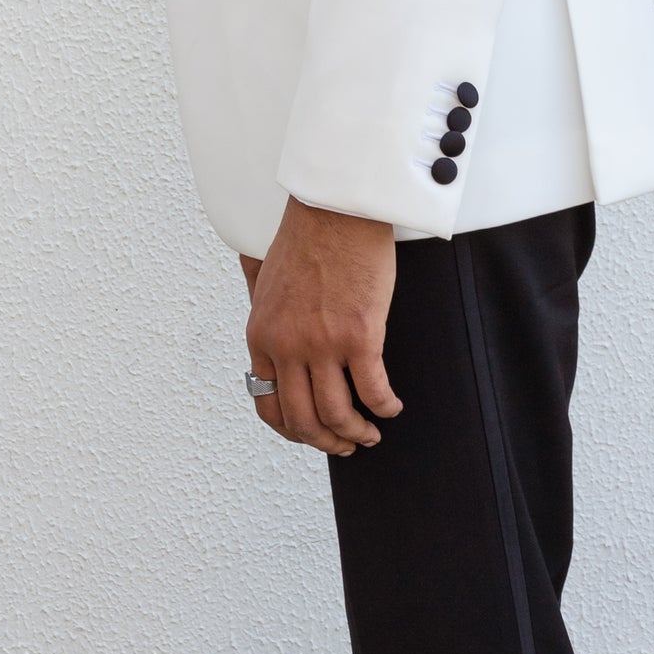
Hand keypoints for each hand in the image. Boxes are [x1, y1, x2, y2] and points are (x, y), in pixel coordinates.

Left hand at [240, 200, 401, 454]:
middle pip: (303, 419)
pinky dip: (385, 407)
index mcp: (261, 336)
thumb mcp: (265, 279)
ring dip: (357, 433)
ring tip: (371, 433)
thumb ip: (265, 313)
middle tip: (346, 445)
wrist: (336, 208)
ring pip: (338, 414)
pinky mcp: (359, 336)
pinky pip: (373, 390)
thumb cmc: (308, 236)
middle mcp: (287, 347)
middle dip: (326, 442)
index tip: (312, 433)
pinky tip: (392, 406)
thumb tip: (271, 339)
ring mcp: (322, 344)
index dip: (292, 429)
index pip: (268, 404)